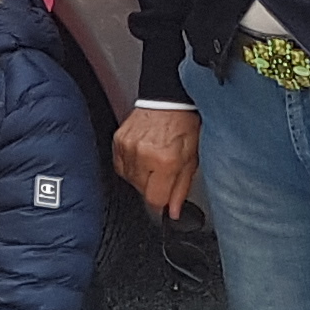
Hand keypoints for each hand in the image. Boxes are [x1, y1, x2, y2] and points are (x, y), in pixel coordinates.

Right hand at [112, 103, 198, 218]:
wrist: (167, 99)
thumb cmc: (183, 124)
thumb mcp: (191, 159)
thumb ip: (181, 188)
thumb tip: (174, 211)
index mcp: (165, 161)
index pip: (155, 200)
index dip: (163, 202)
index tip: (167, 197)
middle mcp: (143, 156)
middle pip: (142, 191)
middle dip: (155, 187)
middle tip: (165, 171)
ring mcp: (128, 148)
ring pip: (130, 180)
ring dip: (142, 176)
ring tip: (154, 160)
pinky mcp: (118, 141)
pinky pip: (121, 166)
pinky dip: (131, 166)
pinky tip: (143, 156)